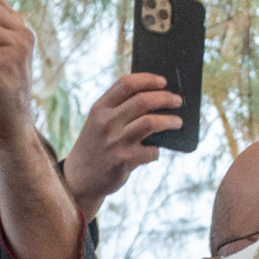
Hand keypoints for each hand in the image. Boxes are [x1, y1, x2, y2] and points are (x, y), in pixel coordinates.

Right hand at [62, 71, 182, 220]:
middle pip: (143, 101)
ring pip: (151, 122)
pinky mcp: (124, 161)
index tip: (163, 81)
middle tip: (178, 100)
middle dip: (165, 98)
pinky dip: (157, 150)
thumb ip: (118, 108)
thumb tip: (157, 98)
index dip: (148, 80)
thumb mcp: (98, 121)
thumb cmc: (97, 145)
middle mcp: (106, 122)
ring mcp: (115, 141)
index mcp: (100, 108)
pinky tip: (156, 151)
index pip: (126, 84)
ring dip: (170, 121)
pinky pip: (151, 151)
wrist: (80, 178)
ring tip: (178, 122)